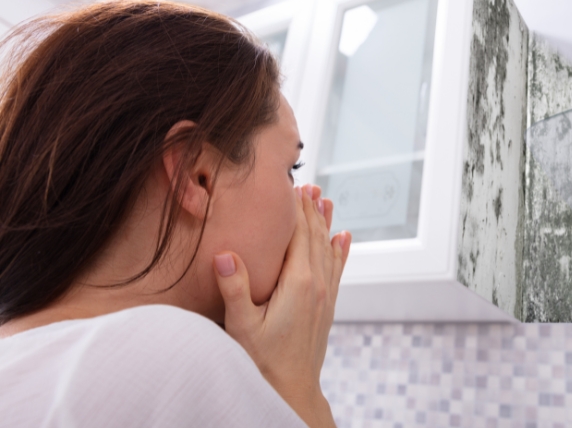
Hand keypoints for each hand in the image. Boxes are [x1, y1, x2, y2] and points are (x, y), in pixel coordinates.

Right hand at [213, 184, 350, 426]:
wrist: (292, 390)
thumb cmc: (262, 361)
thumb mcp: (242, 326)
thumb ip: (234, 288)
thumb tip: (224, 253)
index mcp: (298, 283)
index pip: (298, 236)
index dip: (296, 210)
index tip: (294, 186)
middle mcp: (317, 284)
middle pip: (315, 237)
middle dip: (312, 210)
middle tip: (309, 185)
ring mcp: (325, 295)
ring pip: (328, 249)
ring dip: (326, 223)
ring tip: (326, 200)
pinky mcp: (327, 306)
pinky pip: (336, 269)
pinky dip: (339, 249)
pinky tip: (343, 237)